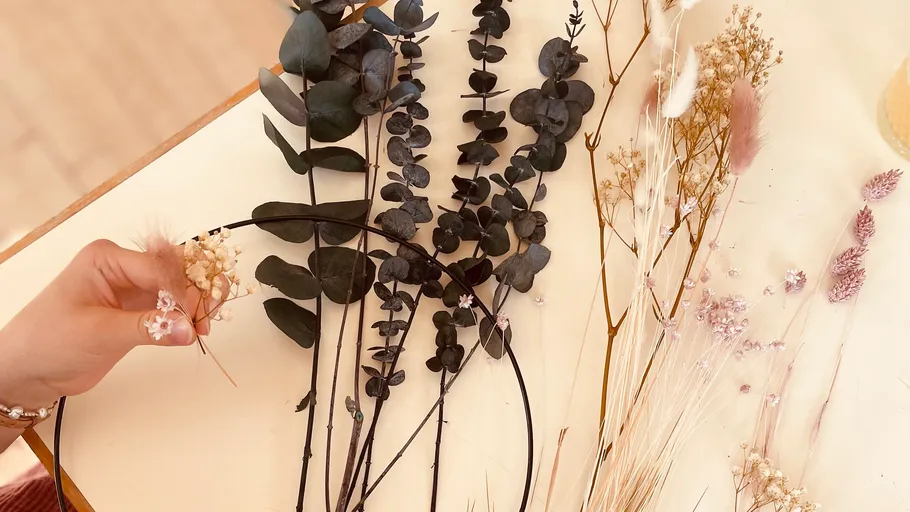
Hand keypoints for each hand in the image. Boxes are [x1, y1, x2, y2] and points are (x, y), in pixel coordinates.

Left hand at [0, 239, 220, 409]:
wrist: (28, 371)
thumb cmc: (48, 340)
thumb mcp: (98, 332)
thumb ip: (147, 328)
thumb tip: (188, 329)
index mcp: (107, 259)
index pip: (159, 268)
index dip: (182, 290)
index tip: (196, 316)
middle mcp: (124, 268)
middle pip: (175, 271)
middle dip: (197, 292)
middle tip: (209, 318)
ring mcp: (132, 290)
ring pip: (179, 288)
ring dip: (196, 304)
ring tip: (207, 325)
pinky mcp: (138, 312)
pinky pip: (172, 308)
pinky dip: (187, 317)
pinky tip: (196, 330)